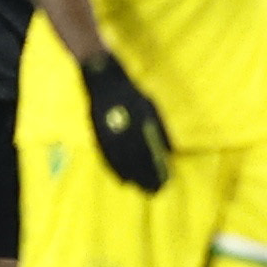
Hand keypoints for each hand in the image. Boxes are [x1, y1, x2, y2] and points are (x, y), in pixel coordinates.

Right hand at [81, 53, 171, 192]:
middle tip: (153, 191)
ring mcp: (109, 128)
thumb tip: (168, 148)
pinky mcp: (98, 130)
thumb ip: (157, 127)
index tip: (165, 181)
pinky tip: (120, 177)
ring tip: (138, 187)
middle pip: (136, 156)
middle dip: (145, 174)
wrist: (102, 75)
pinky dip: (114, 167)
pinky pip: (106, 153)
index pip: (150, 149)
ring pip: (120, 157)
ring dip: (130, 174)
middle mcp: (125, 125)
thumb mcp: (149, 105)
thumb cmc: (129, 90)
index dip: (157, 167)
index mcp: (140, 118)